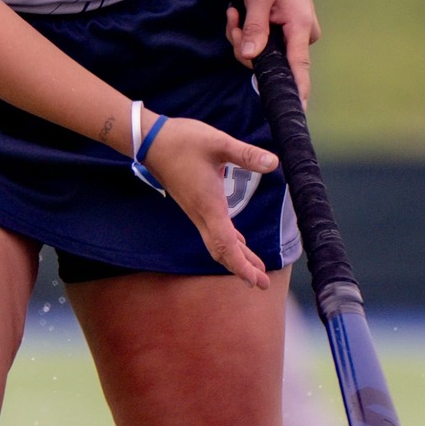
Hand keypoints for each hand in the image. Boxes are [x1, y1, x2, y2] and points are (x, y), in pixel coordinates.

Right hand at [141, 117, 279, 287]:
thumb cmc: (182, 141)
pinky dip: (229, 243)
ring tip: (256, 270)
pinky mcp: (195, 204)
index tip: (255, 280)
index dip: (241, 264)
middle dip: (242, 269)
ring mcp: (196, 211)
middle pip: (221, 251)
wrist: (151, 141)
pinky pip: (213, 232)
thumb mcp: (218, 143)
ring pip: (217, 243)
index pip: (225, 244)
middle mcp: (201, 214)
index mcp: (209, 205)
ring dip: (237, 257)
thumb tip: (273, 164)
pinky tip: (239, 243)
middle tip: (262, 284)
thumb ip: (246, 154)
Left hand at [226, 0, 318, 103]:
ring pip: (261, 55)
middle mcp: (301, 38)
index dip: (297, 91)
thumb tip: (250, 56)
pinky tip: (239, 16)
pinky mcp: (283, 37)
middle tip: (234, 21)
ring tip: (236, 14)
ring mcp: (292, 38)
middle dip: (245, 48)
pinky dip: (246, 36)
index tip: (297, 113)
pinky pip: (261, 47)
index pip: (299, 67)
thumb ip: (255, 27)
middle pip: (270, 63)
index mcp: (300, 28)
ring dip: (242, 39)